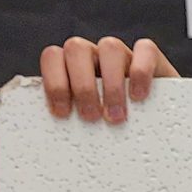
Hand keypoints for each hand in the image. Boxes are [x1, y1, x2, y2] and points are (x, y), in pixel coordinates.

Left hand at [39, 35, 177, 122]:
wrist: (156, 131)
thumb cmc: (112, 135)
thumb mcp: (84, 129)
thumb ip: (65, 124)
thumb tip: (35, 145)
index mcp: (72, 68)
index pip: (53, 57)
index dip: (54, 82)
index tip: (63, 113)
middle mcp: (95, 57)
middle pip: (76, 48)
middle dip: (82, 85)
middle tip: (91, 117)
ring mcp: (123, 55)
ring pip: (109, 46)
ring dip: (111, 83)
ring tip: (116, 115)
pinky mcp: (152, 58)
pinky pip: (145, 49)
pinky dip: (141, 71)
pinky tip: (139, 96)